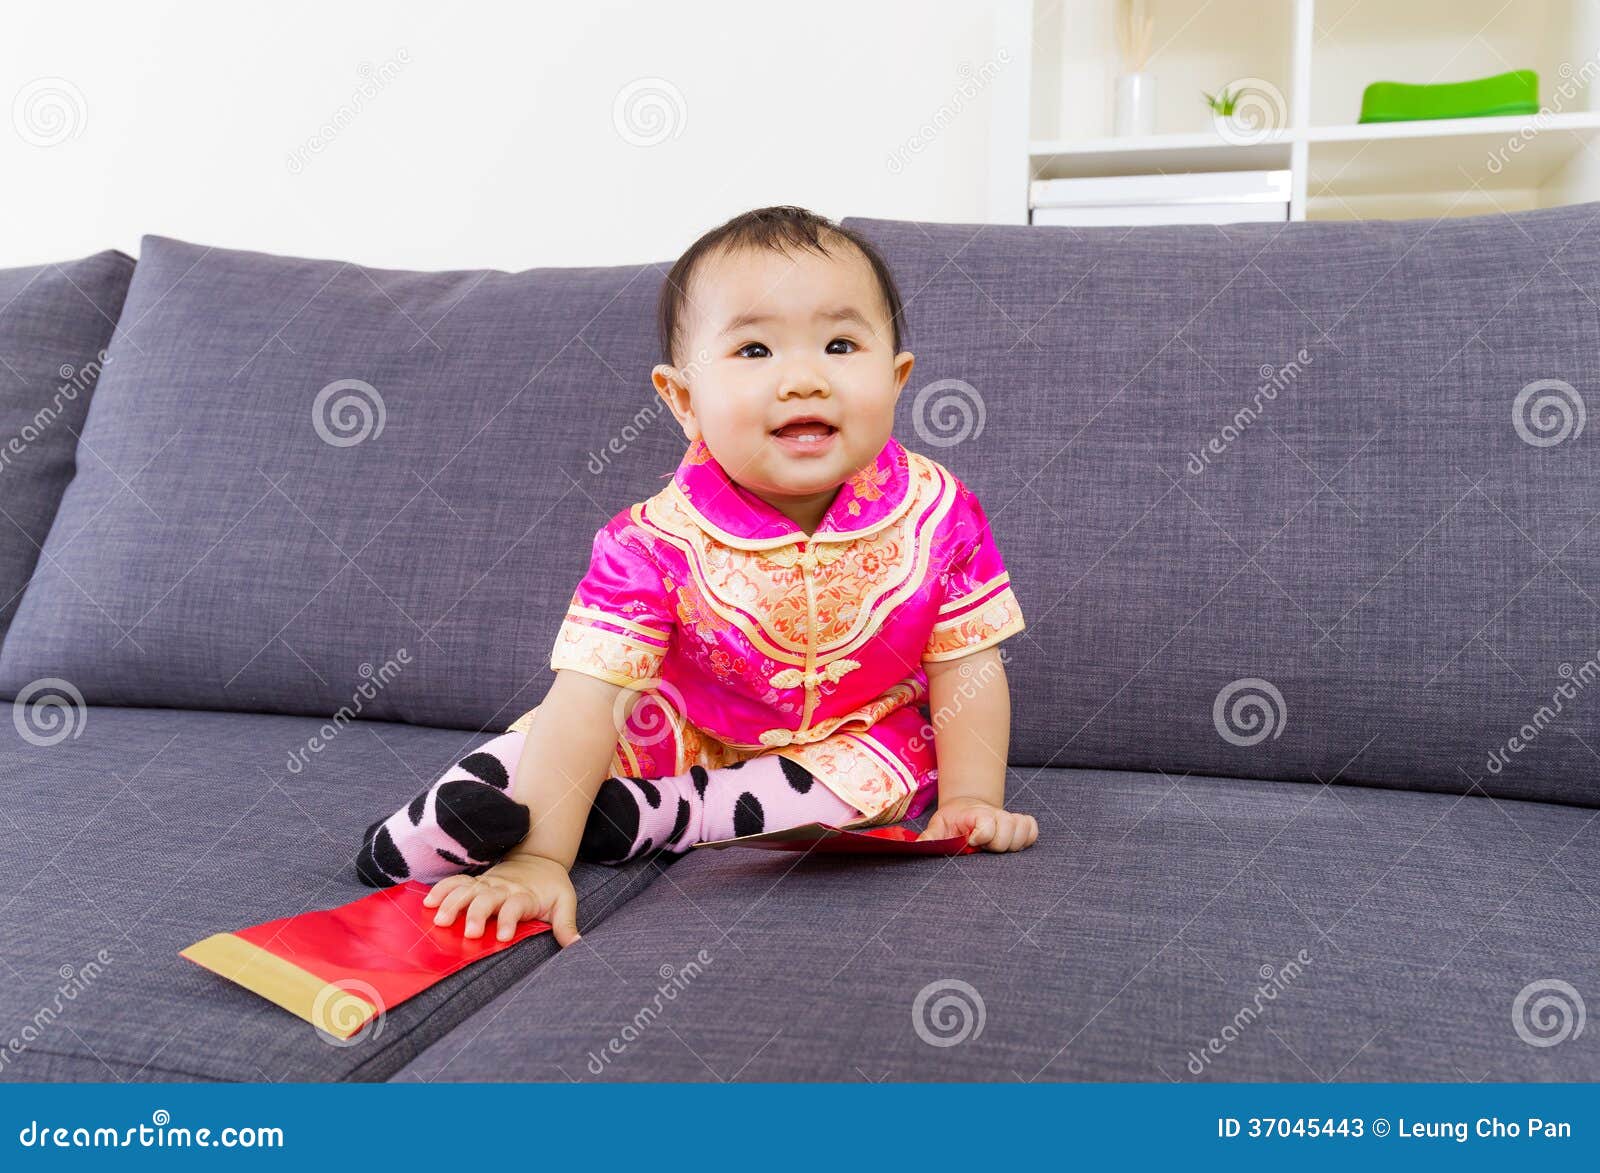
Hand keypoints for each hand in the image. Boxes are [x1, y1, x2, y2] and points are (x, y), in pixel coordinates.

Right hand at [422, 853, 580, 946]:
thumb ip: (566, 924)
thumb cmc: (551, 888)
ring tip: (440, 919)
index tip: (503, 936)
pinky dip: (442, 890)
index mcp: (525, 895)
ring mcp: (487, 885)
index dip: (509, 919)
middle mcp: (503, 889)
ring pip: (468, 890)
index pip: (515, 906)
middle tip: (468, 932)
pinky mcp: (476, 884)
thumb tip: (577, 945)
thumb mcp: (564, 903)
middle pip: (487, 898)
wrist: (539, 860)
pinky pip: (456, 884)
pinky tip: (428, 902)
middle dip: (476, 914)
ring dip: (453, 903)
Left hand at [919, 796, 1037, 851]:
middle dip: (995, 844)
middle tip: (983, 848)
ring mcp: (1009, 820)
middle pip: (1007, 832)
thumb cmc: (951, 823)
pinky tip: (1010, 843)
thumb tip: (916, 848)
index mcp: (975, 815)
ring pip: (1021, 831)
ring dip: (1010, 842)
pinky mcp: (1020, 825)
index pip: (987, 825)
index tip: (971, 842)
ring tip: (994, 846)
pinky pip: (1032, 830)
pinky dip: (1026, 838)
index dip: (981, 837)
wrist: (966, 809)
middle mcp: (995, 815)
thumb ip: (929, 838)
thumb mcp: (937, 828)